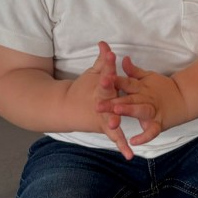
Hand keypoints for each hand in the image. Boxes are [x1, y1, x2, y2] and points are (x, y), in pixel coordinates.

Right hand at [90, 41, 133, 159]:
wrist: (66, 109)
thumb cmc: (84, 89)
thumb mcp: (94, 74)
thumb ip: (102, 60)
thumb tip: (104, 42)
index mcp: (99, 87)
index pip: (105, 72)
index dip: (107, 64)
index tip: (110, 54)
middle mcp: (100, 102)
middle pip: (105, 94)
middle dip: (108, 87)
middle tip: (108, 80)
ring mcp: (102, 116)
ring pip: (109, 117)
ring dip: (112, 119)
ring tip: (114, 123)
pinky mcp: (105, 128)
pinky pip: (115, 138)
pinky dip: (122, 147)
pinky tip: (130, 155)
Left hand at [97, 54, 186, 145]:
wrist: (184, 97)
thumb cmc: (162, 88)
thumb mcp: (148, 76)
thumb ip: (134, 70)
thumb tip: (124, 58)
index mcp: (141, 87)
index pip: (125, 82)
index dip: (114, 81)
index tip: (101, 79)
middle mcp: (146, 98)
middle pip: (128, 98)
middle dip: (113, 102)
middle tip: (98, 105)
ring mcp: (152, 111)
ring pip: (140, 110)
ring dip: (129, 111)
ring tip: (116, 113)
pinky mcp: (158, 123)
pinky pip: (151, 131)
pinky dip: (144, 137)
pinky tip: (133, 141)